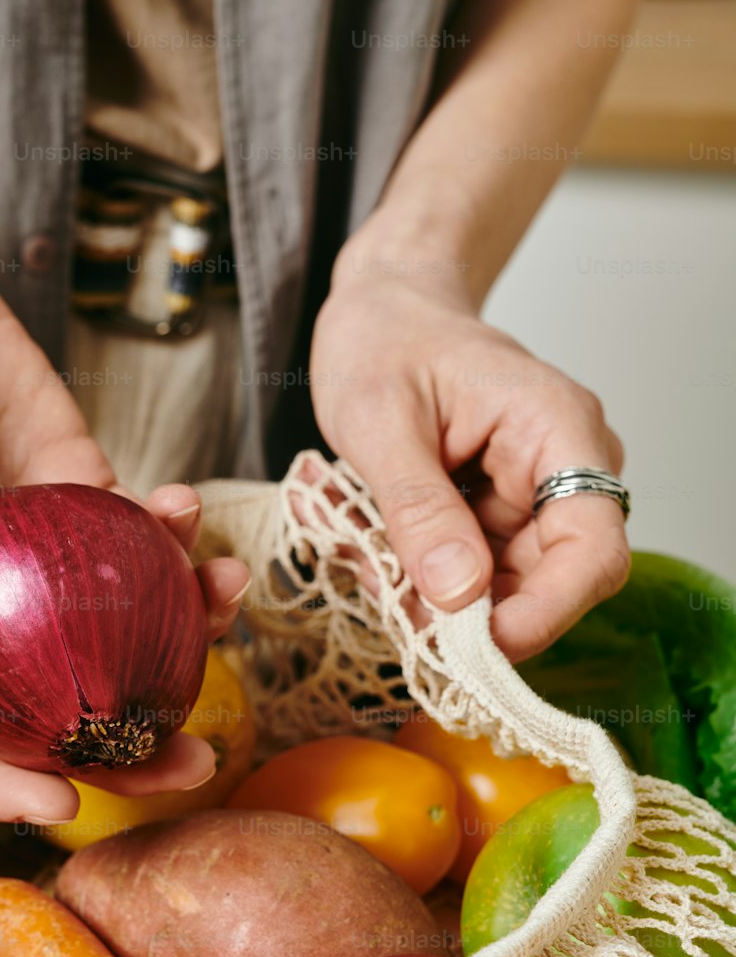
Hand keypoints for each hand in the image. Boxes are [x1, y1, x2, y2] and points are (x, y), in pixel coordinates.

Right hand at [0, 255, 247, 822]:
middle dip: (131, 748)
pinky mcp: (84, 493)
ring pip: (121, 629)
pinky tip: (189, 510)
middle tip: (197, 761)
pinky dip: (176, 535)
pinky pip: (142, 538)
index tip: (61, 803)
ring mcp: (41, 556)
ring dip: (187, 634)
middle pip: (58, 705)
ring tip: (227, 599)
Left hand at [309, 267, 627, 661]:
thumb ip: (417, 507)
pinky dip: (419, 577)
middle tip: (384, 596)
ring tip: (363, 550)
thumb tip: (457, 594)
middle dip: (465, 611)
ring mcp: (532, 498)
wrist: (381, 309)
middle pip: (547, 585)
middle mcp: (562, 469)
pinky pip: (470, 576)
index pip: (592, 549)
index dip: (546, 612)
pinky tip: (372, 543)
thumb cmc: (385, 338)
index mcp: (558, 429)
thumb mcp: (379, 419)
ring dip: (429, 596)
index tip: (476, 646)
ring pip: (500, 591)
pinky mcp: (498, 518)